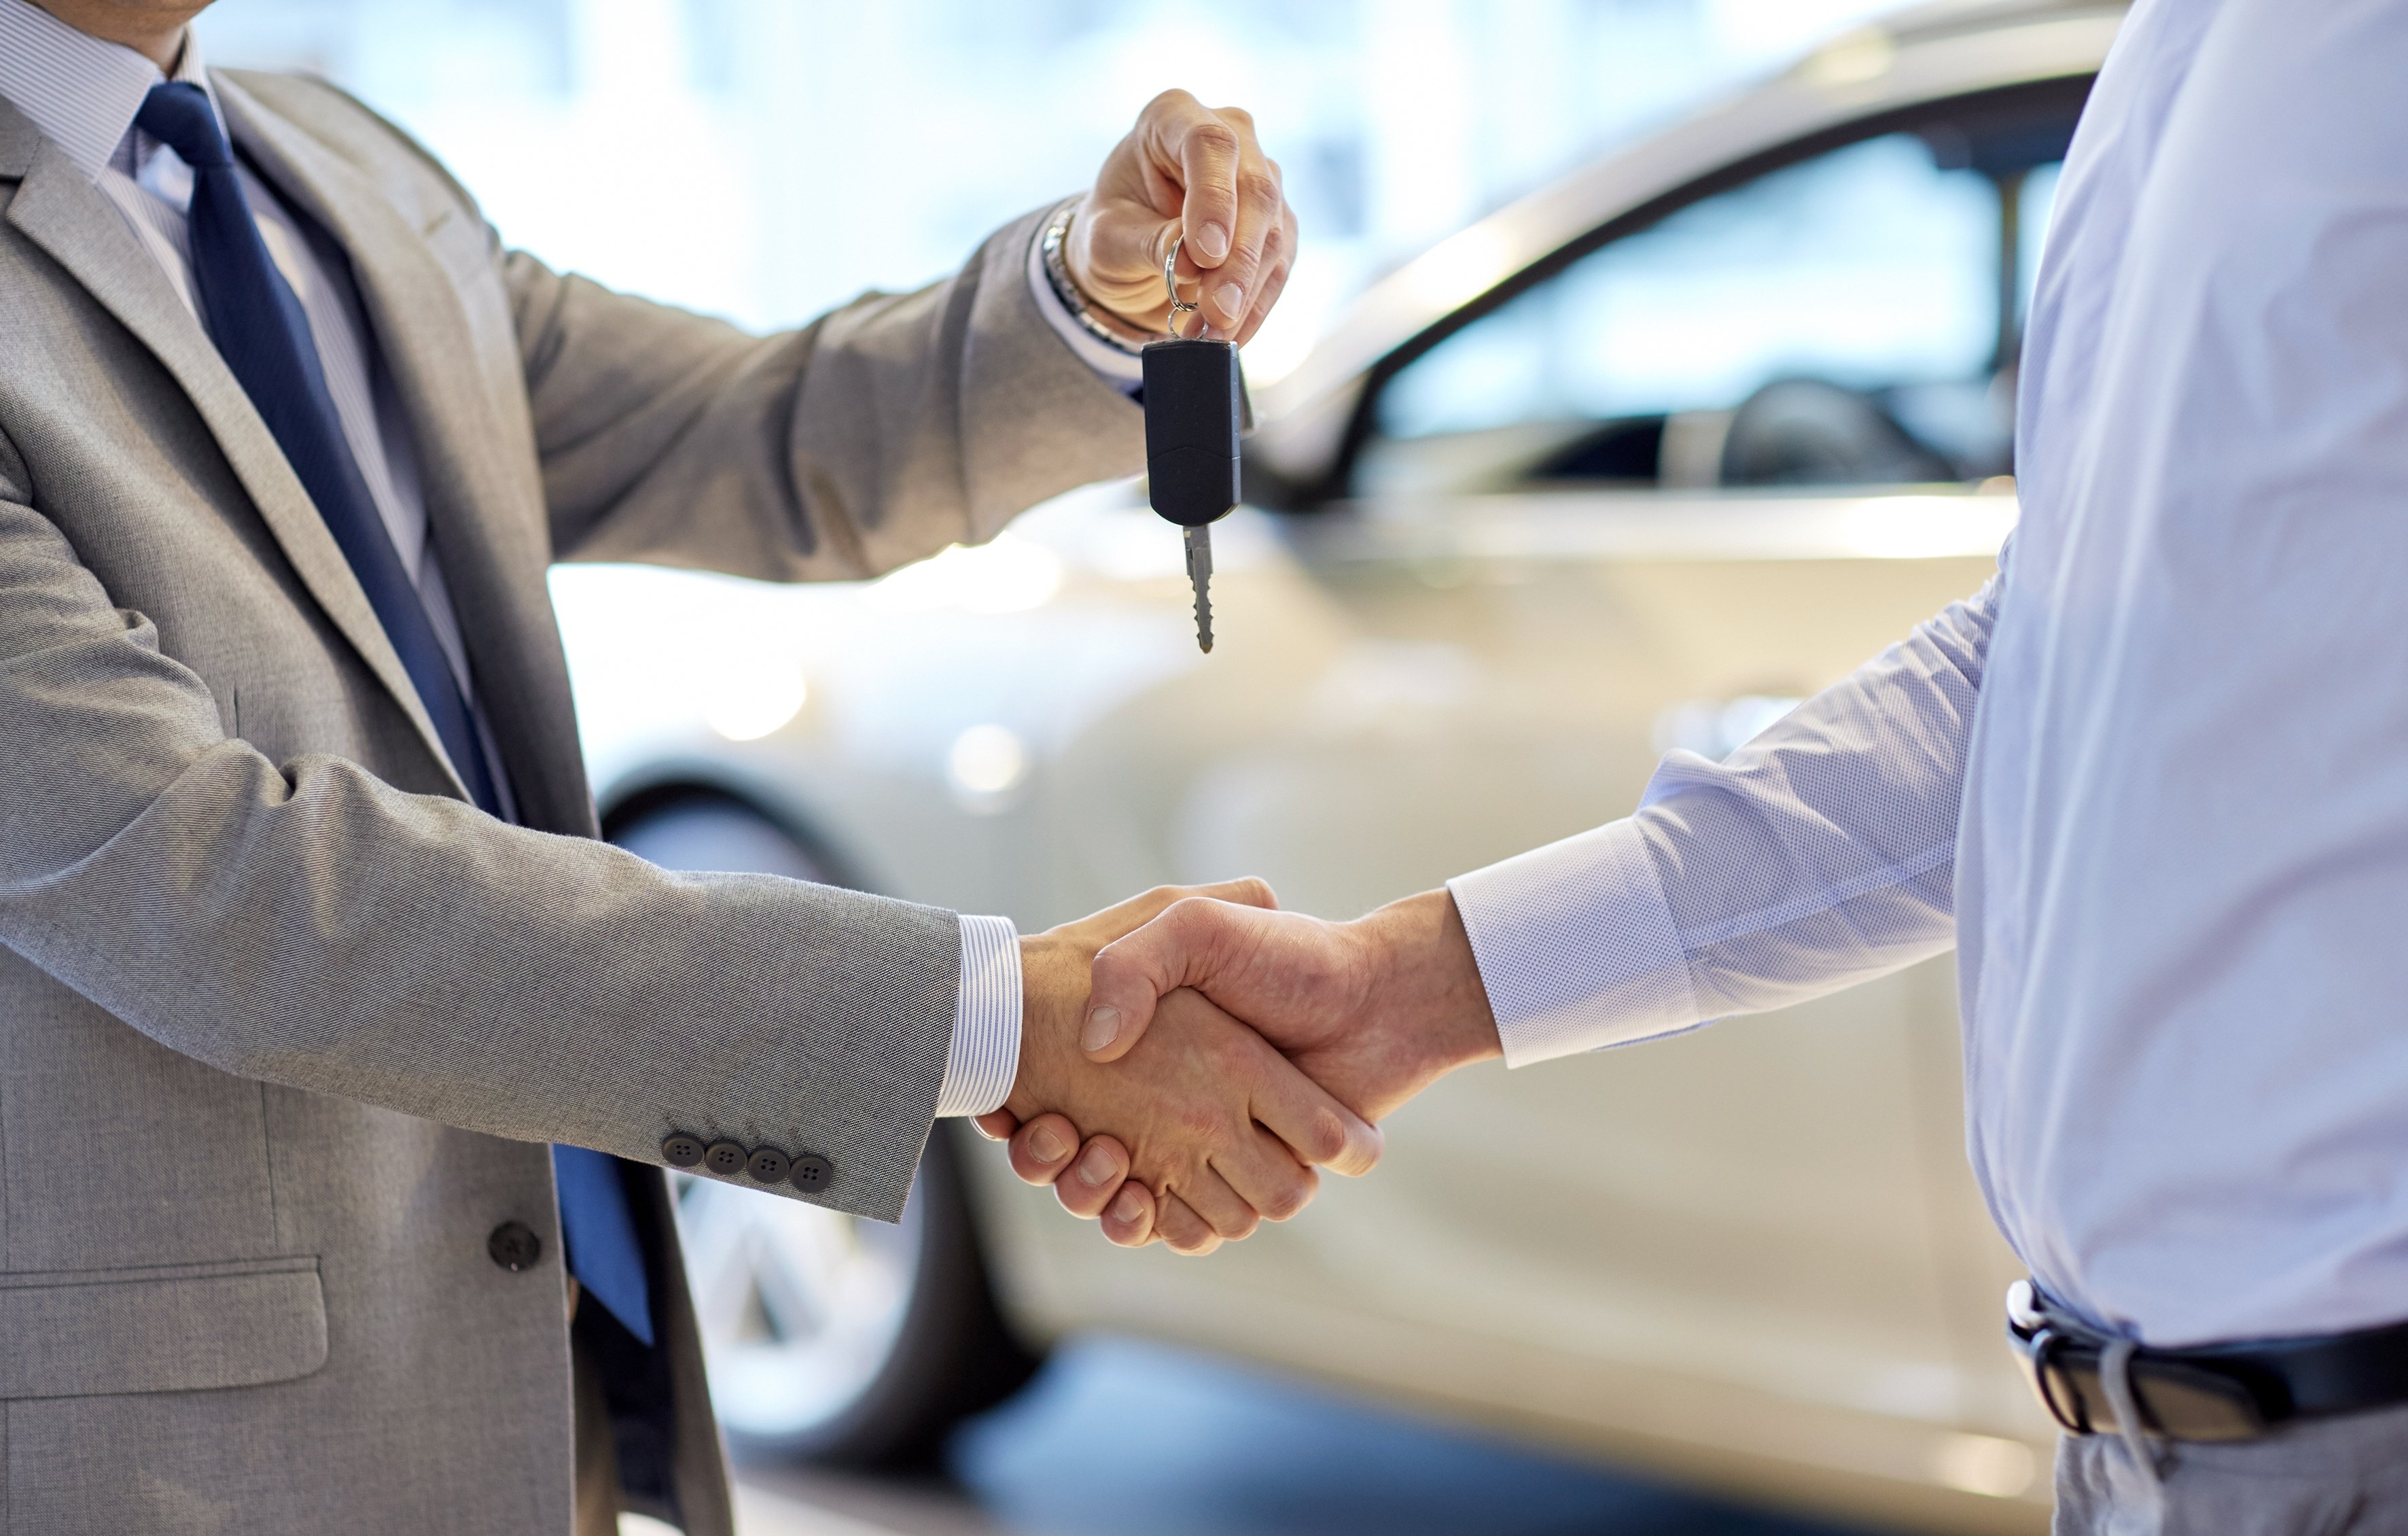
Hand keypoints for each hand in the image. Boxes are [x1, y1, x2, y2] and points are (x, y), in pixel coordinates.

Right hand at [992, 886, 1383, 1255]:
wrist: (1379, 999)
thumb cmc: (1293, 959)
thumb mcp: (1197, 927)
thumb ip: (1135, 965)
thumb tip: (1093, 1046)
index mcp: (1153, 1052)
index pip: (1058, 1097)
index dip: (1028, 1112)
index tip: (1014, 1103)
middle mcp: (1174, 1104)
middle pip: (1082, 1160)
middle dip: (1057, 1161)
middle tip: (1047, 1132)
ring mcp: (1205, 1147)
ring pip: (1121, 1200)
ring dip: (1091, 1191)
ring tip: (1094, 1152)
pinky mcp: (1240, 1184)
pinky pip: (1177, 1226)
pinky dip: (1146, 1221)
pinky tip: (1132, 1193)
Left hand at [1064, 90, 1297, 342]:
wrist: (1129, 250)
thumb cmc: (1112, 230)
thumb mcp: (1108, 239)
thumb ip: (1149, 242)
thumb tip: (1194, 261)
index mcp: (1172, 116)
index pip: (1209, 144)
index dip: (1214, 198)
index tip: (1205, 255)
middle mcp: (1229, 134)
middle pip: (1255, 190)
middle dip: (1238, 261)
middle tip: (1217, 312)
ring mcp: (1260, 175)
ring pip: (1275, 232)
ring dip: (1247, 292)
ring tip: (1212, 334)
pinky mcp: (1277, 220)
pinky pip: (1280, 264)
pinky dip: (1257, 304)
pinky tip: (1231, 334)